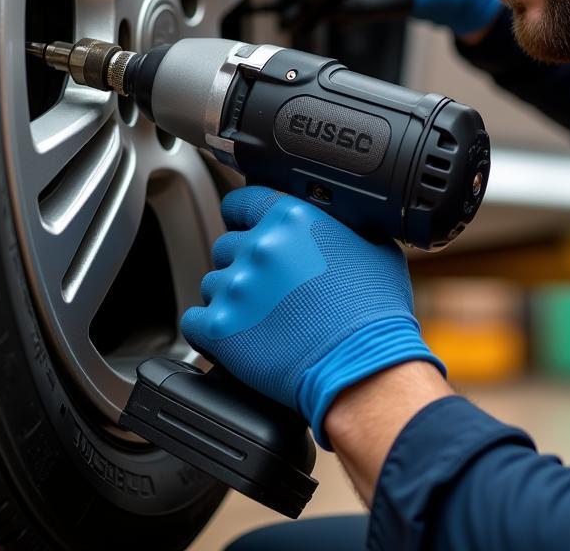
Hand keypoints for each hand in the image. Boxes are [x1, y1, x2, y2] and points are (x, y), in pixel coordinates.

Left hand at [180, 186, 444, 448]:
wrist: (363, 367)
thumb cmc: (374, 312)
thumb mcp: (374, 247)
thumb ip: (341, 226)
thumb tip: (335, 224)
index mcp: (291, 218)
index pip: (241, 201)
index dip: (242, 217)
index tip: (245, 228)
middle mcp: (259, 246)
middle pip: (226, 246)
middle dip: (243, 264)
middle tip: (268, 287)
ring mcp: (236, 287)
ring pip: (212, 284)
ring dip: (231, 298)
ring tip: (261, 319)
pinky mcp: (220, 328)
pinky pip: (194, 321)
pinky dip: (210, 329)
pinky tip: (237, 337)